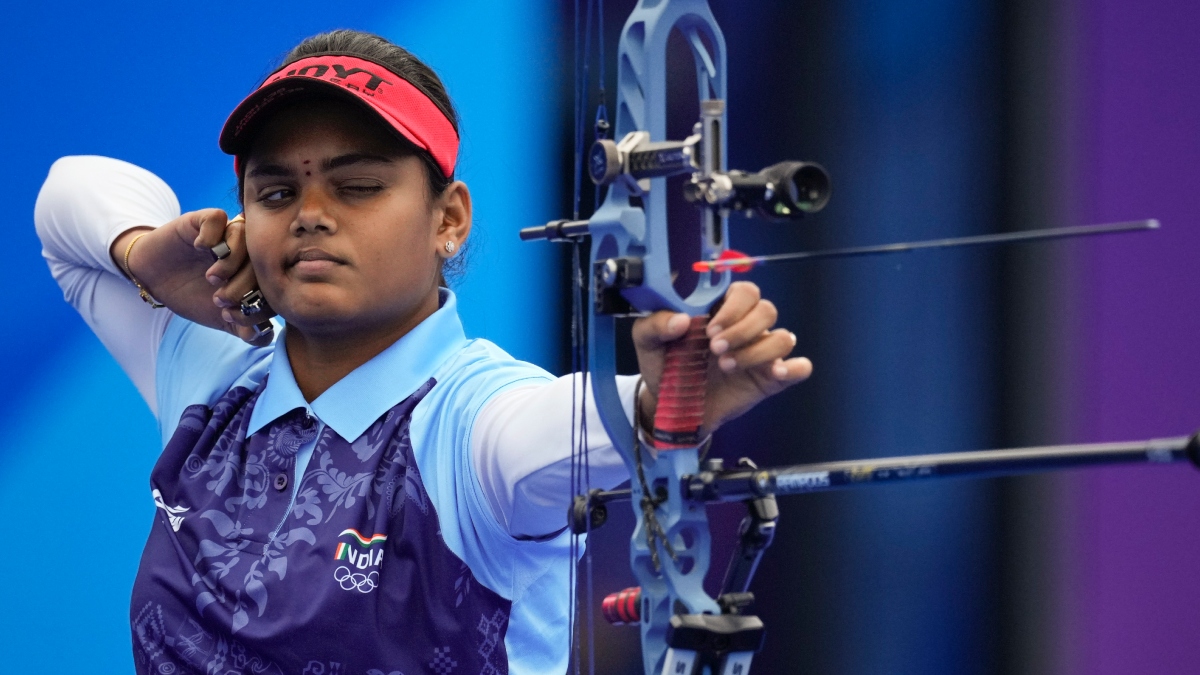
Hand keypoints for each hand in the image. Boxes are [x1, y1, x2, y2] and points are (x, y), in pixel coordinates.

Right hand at [110, 209, 274, 345]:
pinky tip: (200, 248)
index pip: (273, 284)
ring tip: (212, 278)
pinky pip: (217, 217)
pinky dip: (211, 234)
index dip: (258, 303)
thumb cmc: (192, 296)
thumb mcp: (219, 319)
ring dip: (230, 261)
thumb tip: (262, 335)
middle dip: (243, 286)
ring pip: (244, 236)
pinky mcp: (202, 220)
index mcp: (256, 274)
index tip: (231, 317)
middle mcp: (245, 252)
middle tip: (220, 299)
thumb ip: (243, 329)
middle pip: (262, 261)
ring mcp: (225, 234)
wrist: (155, 277)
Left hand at [632, 281, 811, 436]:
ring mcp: (761, 353)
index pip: (744, 291)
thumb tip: (680, 320)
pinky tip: (776, 374)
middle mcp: (746, 328)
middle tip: (715, 349)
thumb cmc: (665, 367)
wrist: (671, 407)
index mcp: (721, 311)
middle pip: (766, 309)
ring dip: (757, 351)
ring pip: (783, 337)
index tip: (710, 329)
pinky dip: (795, 367)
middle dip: (742, 329)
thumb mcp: (647, 343)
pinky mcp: (771, 379)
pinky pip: (800, 366)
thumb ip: (655, 324)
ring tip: (727, 366)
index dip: (733, 306)